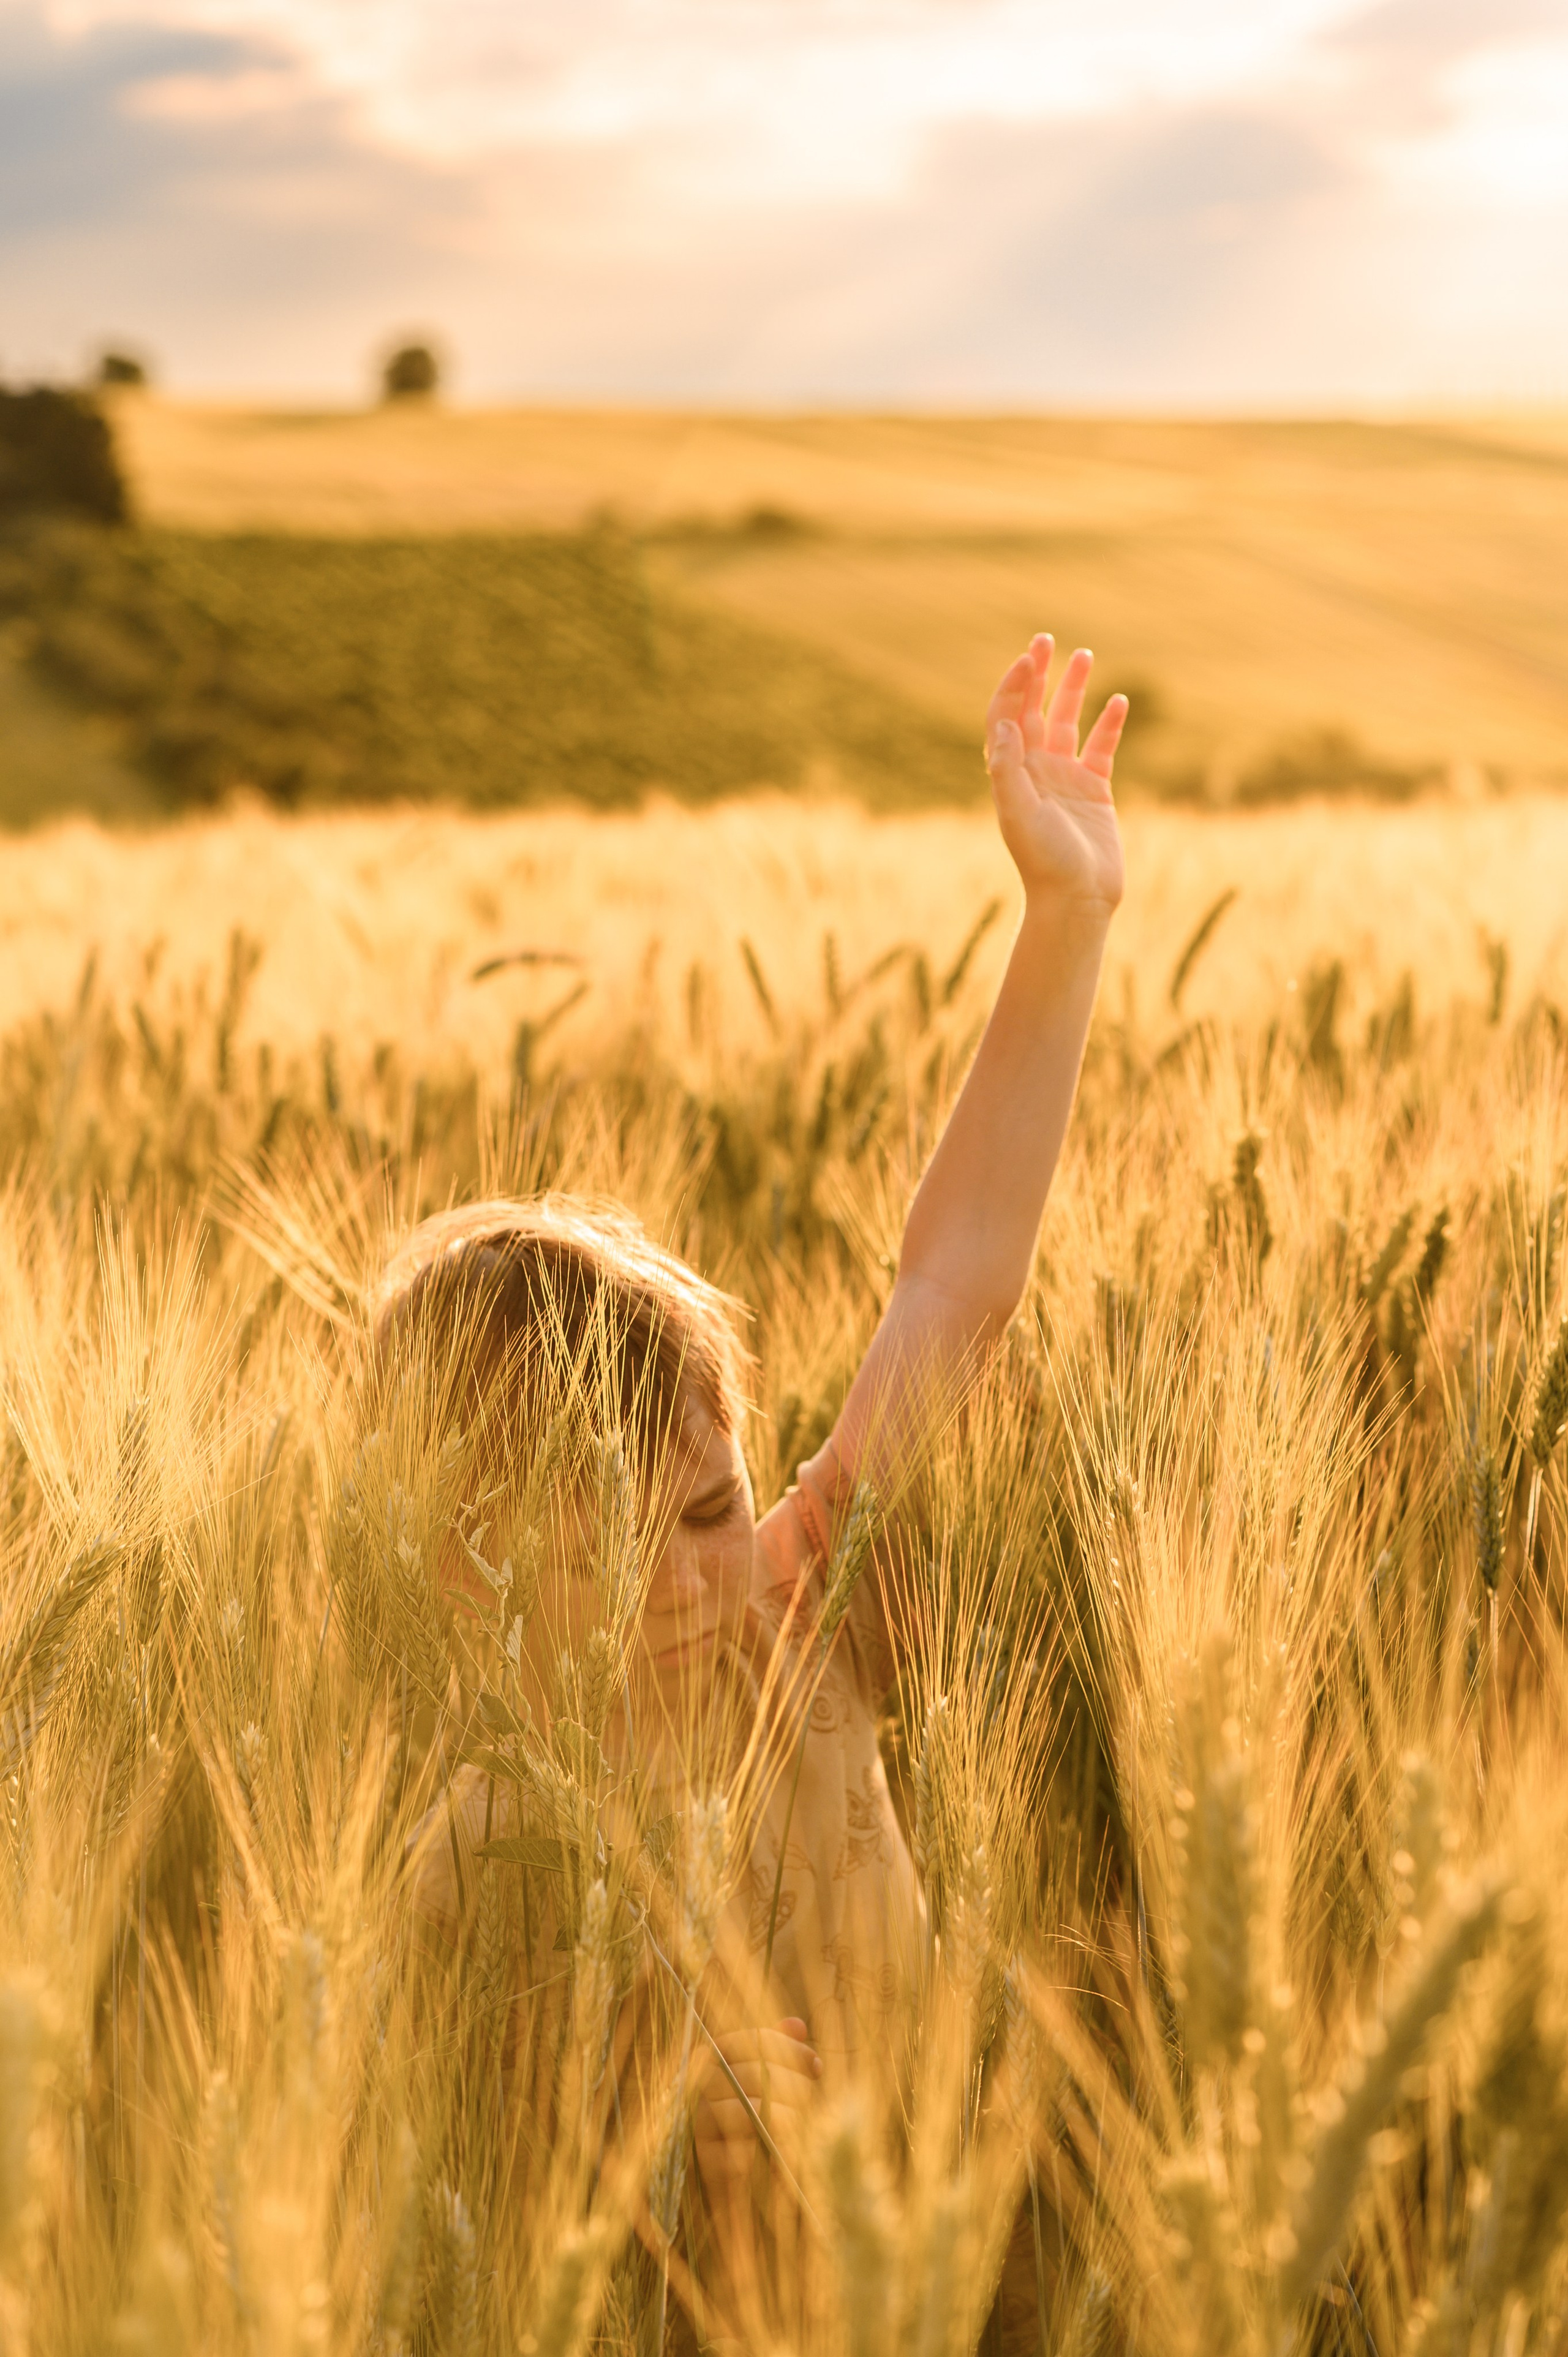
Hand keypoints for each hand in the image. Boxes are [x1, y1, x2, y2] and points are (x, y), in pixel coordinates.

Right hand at [693, 2017, 820, 2196]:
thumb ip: (774, 2049)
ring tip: (798, 2127)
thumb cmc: (738, 2112)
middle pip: (757, 2073)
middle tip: (808, 2101)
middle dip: (793, 2087)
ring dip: (786, 2119)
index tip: (817, 2066)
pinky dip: (769, 2149)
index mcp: (711, 2055)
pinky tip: (784, 2149)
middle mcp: (700, 2083)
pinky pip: (745, 2149)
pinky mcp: (703, 2158)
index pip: (753, 2040)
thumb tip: (798, 2026)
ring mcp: (698, 2119)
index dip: (790, 2050)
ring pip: (754, 2110)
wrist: (705, 2166)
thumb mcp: (755, 2076)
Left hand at [984, 636, 1125, 914]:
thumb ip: (1008, 768)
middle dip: (1038, 675)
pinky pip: (1102, 747)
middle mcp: (1035, 770)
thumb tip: (1005, 723)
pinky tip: (1118, 700)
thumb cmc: (1043, 861)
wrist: (1077, 899)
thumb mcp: (1018, 813)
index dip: (1013, 687)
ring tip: (1084, 654)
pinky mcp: (1095, 790)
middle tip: (1045, 639)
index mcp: (1011, 773)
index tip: (1029, 660)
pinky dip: (1109, 723)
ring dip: (1073, 689)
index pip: (1007, 717)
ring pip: (1069, 722)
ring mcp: (1066, 778)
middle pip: (1034, 711)